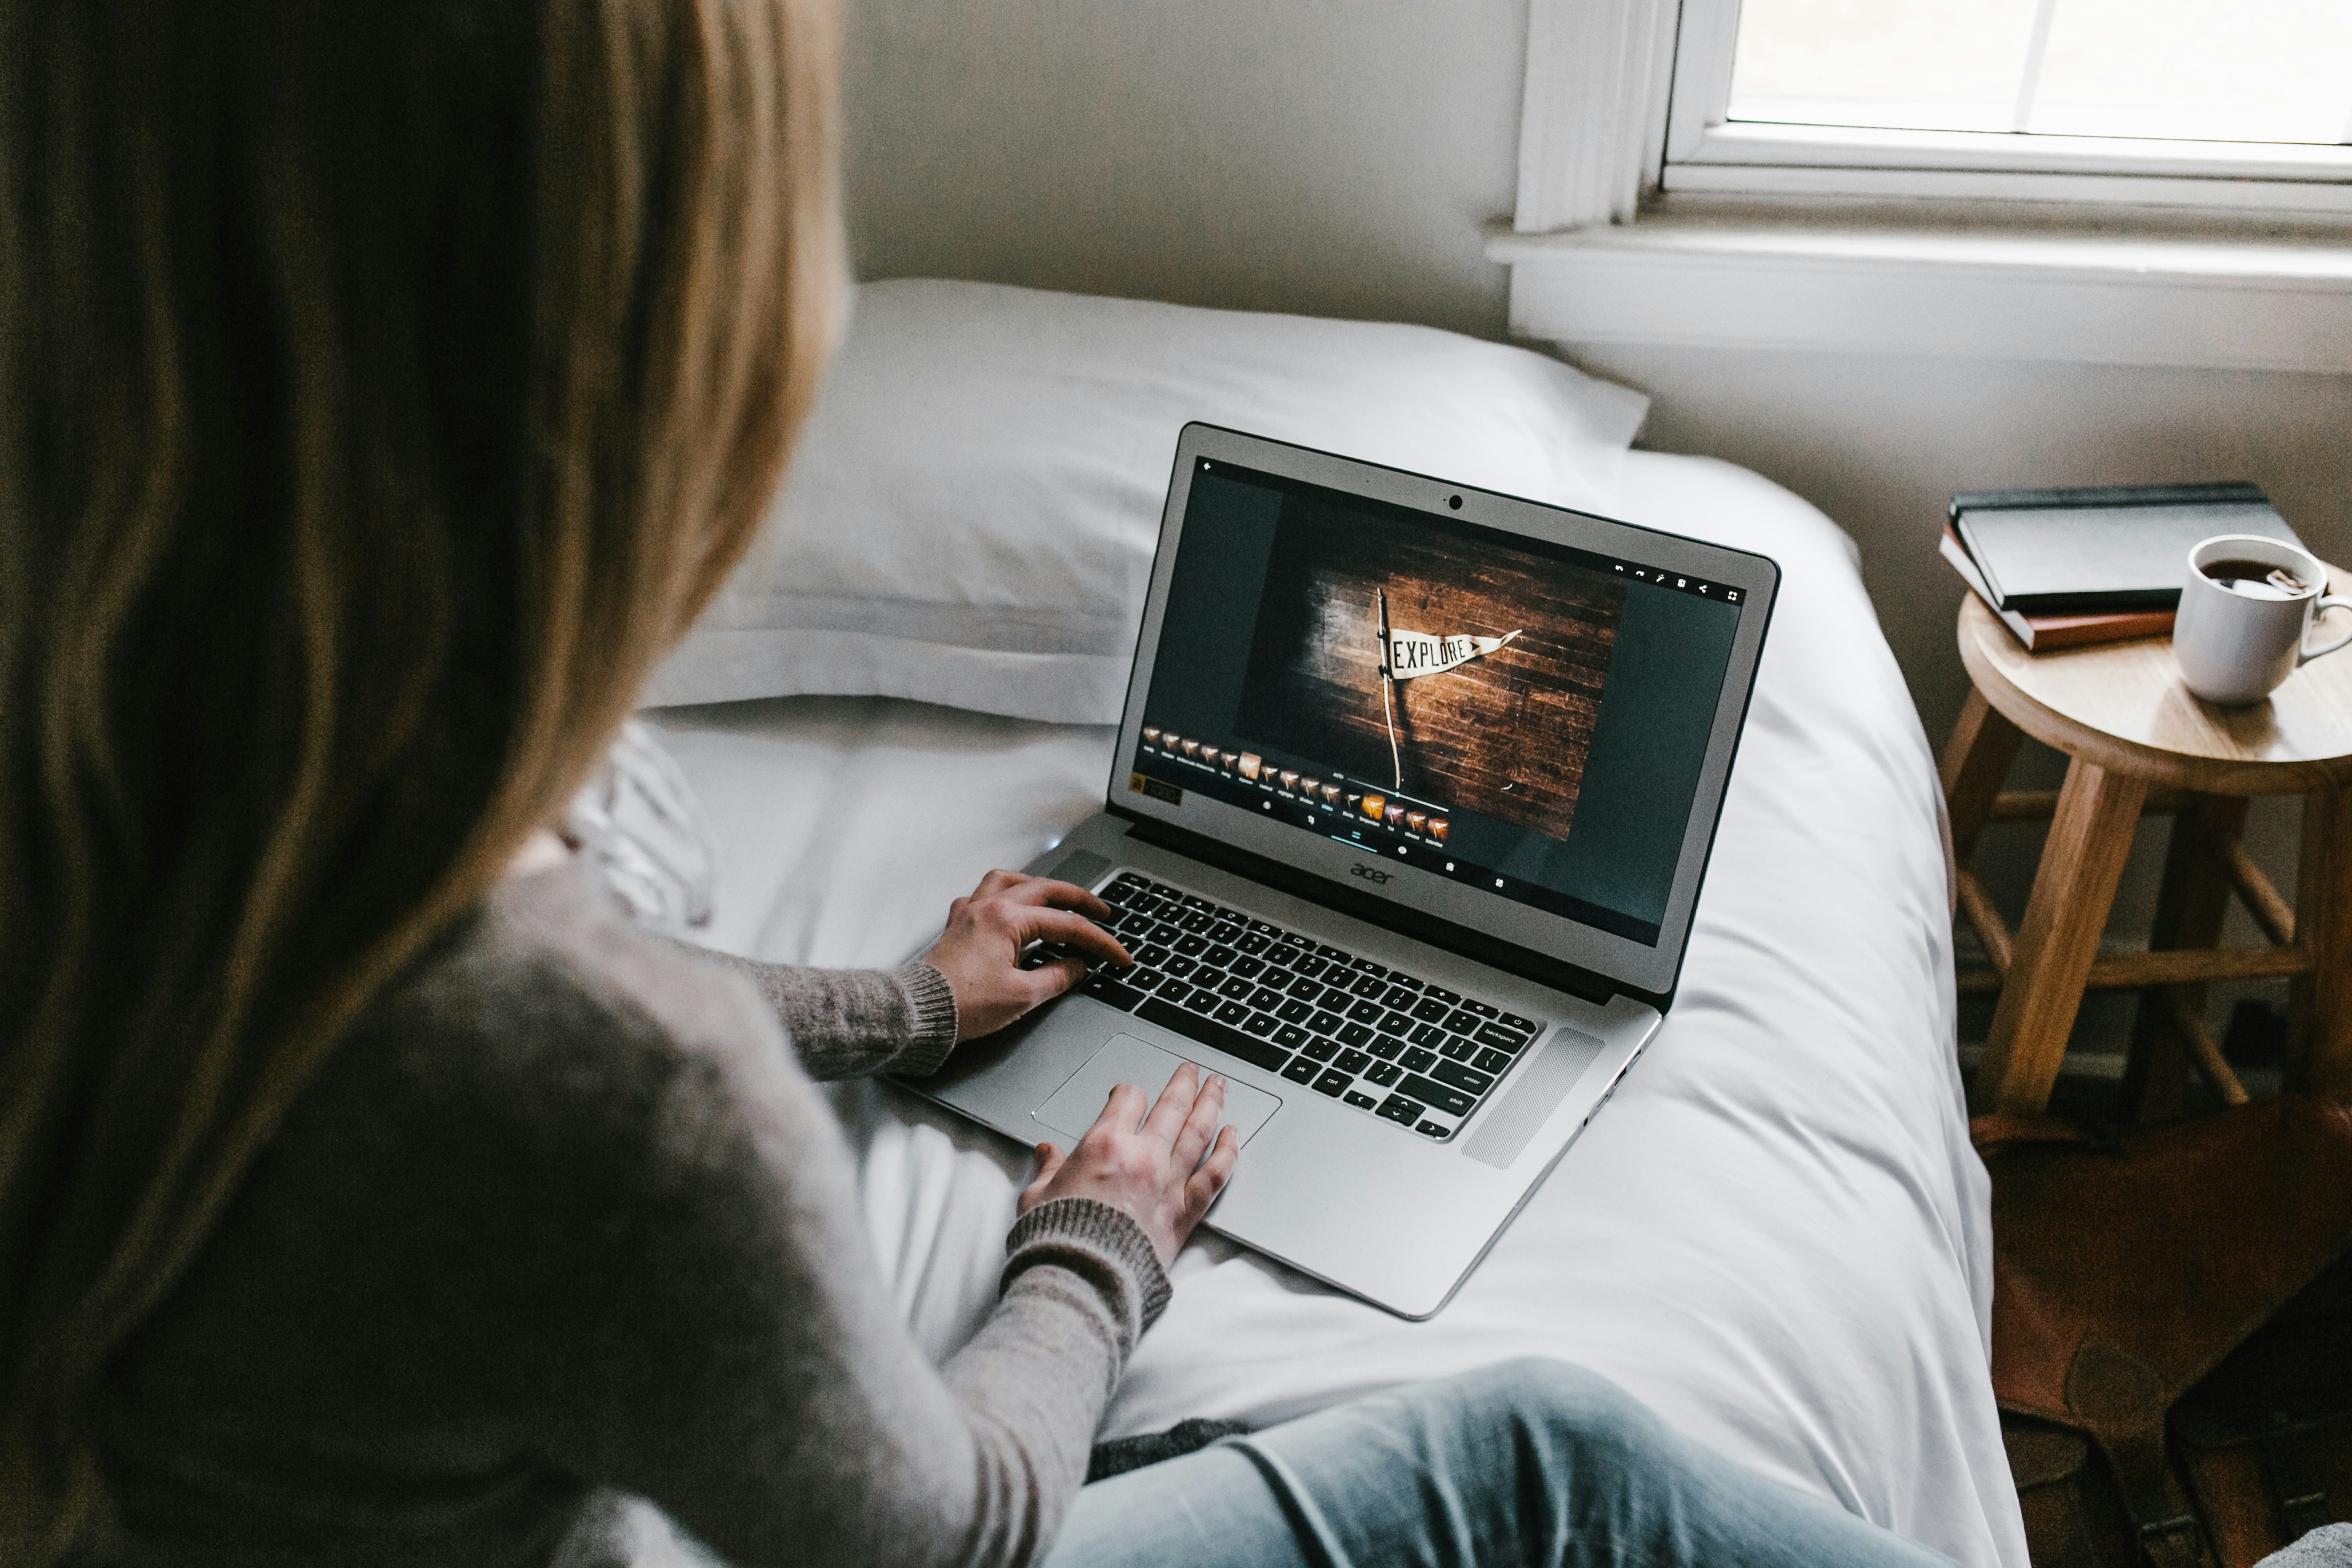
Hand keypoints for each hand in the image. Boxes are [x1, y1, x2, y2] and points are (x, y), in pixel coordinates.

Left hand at [920, 870, 1129, 1041]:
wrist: (919, 1014)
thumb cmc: (962, 1005)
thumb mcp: (1022, 996)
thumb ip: (1057, 977)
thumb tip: (1077, 967)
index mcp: (1007, 920)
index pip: (1066, 926)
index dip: (1099, 941)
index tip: (1117, 955)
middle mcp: (987, 908)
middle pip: (1043, 890)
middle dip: (1077, 899)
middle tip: (1100, 910)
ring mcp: (969, 914)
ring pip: (1008, 881)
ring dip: (1036, 885)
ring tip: (1055, 896)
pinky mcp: (956, 927)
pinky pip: (980, 896)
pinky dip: (1000, 896)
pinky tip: (1008, 907)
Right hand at [1019, 1063, 1240, 1264]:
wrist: (1084, 1280)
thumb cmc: (1059, 1240)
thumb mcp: (1038, 1197)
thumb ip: (1047, 1170)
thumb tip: (1046, 1153)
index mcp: (1104, 1145)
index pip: (1127, 1099)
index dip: (1128, 1093)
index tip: (1129, 1094)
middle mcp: (1142, 1156)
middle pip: (1171, 1106)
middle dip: (1182, 1083)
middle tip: (1191, 1071)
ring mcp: (1168, 1182)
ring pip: (1198, 1131)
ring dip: (1210, 1103)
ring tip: (1218, 1086)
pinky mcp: (1185, 1212)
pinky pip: (1214, 1174)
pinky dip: (1227, 1151)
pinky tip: (1233, 1135)